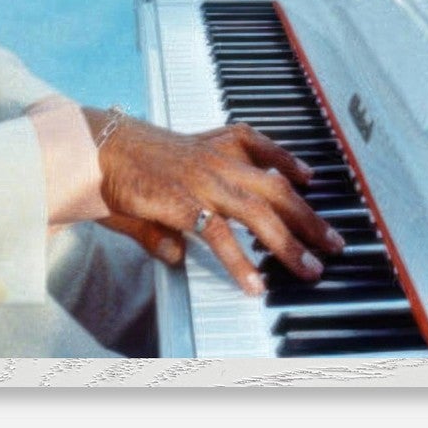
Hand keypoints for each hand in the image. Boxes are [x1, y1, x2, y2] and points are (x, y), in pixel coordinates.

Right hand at [87, 111, 346, 295]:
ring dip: (289, 244)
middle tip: (333, 241)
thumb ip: (171, 221)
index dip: (287, 161)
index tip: (308, 175)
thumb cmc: (121, 163)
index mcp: (212, 144)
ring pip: (260, 214)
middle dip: (308, 216)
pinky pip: (221, 236)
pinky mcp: (185, 203)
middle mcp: (217, 159)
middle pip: (275, 189)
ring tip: (309, 269)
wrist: (94, 149)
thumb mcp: (157, 181)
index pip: (259, 145)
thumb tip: (177, 254)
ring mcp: (204, 180)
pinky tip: (256, 284)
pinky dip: (241, 262)